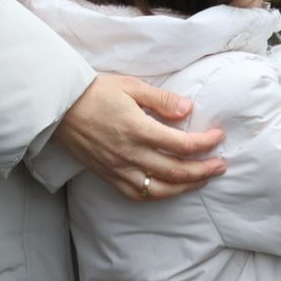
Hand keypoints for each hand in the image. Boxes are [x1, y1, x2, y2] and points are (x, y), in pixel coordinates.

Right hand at [53, 74, 225, 201]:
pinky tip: (170, 189)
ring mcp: (119, 169)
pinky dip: (159, 194)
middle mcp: (130, 154)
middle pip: (176, 171)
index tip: (218, 136)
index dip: (205, 143)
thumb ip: (161, 100)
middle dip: (203, 170)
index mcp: (138, 129)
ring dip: (186, 186)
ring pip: (160, 189)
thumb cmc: (95, 92)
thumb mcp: (131, 86)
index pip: (181, 144)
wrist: (59, 107)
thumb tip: (188, 109)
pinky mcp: (108, 176)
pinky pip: (138, 194)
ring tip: (203, 179)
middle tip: (221, 165)